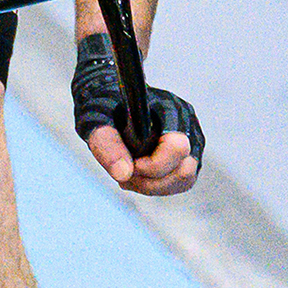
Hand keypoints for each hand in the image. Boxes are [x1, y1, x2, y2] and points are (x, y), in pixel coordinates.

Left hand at [71, 31, 202, 196]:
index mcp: (172, 110)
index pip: (177, 147)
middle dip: (152, 181)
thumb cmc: (105, 105)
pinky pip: (179, 183)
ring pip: (183, 181)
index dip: (153, 165)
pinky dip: (157, 187)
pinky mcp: (185, 158)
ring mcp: (190, 143)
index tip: (130, 166)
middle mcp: (188, 127)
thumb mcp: (97, 120)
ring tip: (127, 175)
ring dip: (153, 187)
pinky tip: (136, 175)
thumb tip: (123, 173)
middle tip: (125, 174)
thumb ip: (107, 144)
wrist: (109, 101)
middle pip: (185, 170)